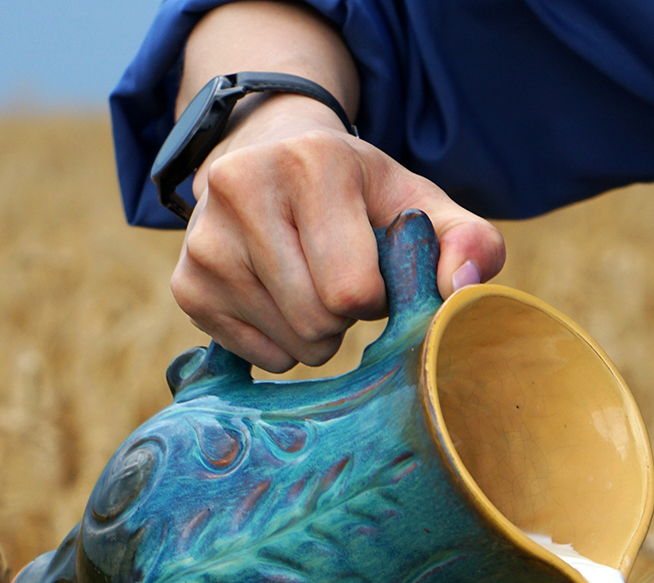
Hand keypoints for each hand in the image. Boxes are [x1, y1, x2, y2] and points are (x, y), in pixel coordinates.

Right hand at [172, 96, 505, 371]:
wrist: (269, 156)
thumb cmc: (356, 193)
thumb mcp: (417, 202)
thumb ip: (467, 240)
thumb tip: (463, 290)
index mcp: (311, 164)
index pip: (352, 290)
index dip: (376, 296)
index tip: (371, 269)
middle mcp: (243, 191)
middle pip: (318, 322)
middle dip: (345, 318)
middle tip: (340, 282)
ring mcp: (204, 240)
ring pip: (290, 345)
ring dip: (316, 333)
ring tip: (310, 284)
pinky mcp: (186, 284)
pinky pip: (257, 356)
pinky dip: (281, 343)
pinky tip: (278, 298)